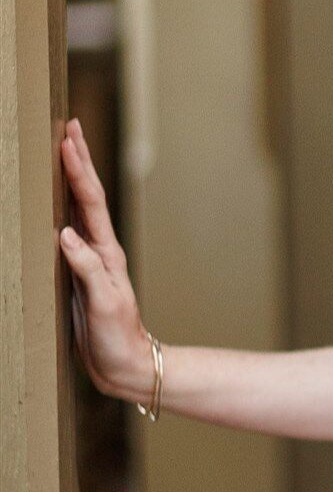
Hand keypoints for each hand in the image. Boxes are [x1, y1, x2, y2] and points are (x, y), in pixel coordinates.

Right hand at [58, 117, 154, 402]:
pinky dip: (59, 210)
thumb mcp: (104, 303)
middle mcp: (99, 249)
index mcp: (106, 252)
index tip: (68, 137)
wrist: (125, 364)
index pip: (90, 201)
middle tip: (68, 126)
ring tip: (62, 152)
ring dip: (71, 179)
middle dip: (78, 160)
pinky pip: (66, 232)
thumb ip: (87, 269)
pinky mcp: (78, 275)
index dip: (79, 169)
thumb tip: (64, 234)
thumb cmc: (117, 336)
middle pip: (86, 196)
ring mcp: (89, 260)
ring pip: (77, 210)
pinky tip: (49, 205)